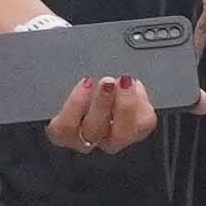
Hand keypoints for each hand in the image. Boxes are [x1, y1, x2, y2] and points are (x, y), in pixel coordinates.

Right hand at [42, 73, 159, 155]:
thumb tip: (78, 67)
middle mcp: (90, 138)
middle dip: (102, 103)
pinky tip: (135, 86)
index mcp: (66, 129)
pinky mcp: (137, 131)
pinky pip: (141, 124)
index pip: (64, 128)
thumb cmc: (85, 83)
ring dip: (124, 105)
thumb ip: (73, 79)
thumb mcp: (71, 76)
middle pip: (93, 131)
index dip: (75, 106)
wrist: (108, 85)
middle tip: (107, 81)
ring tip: (125, 82)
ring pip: (121, 134)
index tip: (85, 82)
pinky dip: (141, 102)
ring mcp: (114, 138)